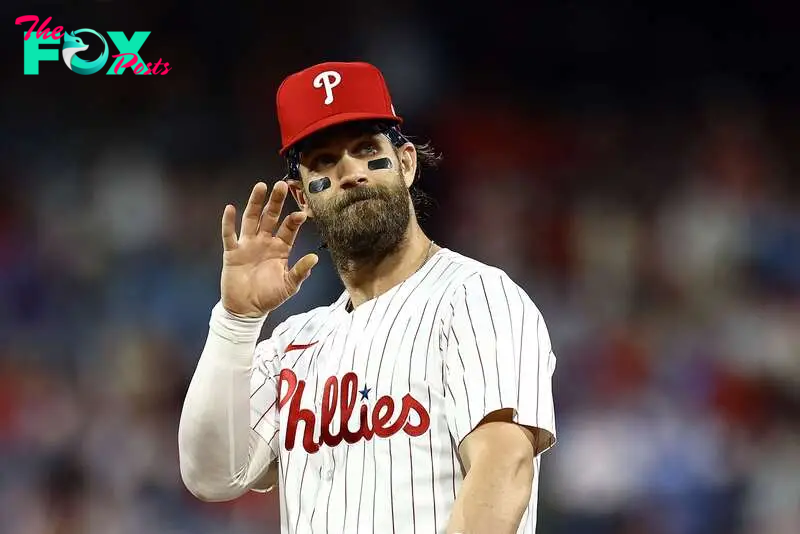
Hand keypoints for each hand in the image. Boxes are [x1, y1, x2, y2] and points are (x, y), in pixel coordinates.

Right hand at [220, 181, 317, 316]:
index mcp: (281, 248)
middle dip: (276, 201)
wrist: (247, 309)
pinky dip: (228, 222)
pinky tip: (230, 208)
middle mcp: (265, 242)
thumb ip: (300, 271)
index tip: (301, 213)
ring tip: (260, 186)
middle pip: (270, 217)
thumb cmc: (269, 296)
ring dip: (255, 203)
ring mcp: (248, 245)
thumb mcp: (289, 286)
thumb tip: (315, 258)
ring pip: (251, 219)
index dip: (294, 221)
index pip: (288, 229)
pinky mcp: (232, 252)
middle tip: (281, 185)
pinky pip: (229, 235)